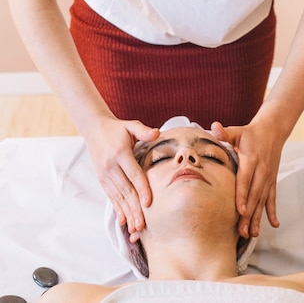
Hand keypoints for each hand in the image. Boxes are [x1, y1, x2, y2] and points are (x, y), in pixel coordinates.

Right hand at [85, 117, 158, 241]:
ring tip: (135, 228)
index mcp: (120, 153)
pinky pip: (111, 197)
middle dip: (134, 208)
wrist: (94, 129)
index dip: (142, 189)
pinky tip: (123, 221)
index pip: (133, 174)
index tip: (149, 203)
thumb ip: (143, 130)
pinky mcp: (102, 180)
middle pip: (125, 190)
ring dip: (127, 213)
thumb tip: (157, 133)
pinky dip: (118, 210)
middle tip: (143, 224)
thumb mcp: (130, 126)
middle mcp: (110, 166)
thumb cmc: (117, 129)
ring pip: (118, 197)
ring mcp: (104, 175)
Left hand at [211, 119, 280, 237]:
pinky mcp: (272, 180)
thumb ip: (225, 132)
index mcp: (251, 159)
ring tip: (253, 234)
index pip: (245, 180)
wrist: (273, 130)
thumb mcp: (237, 130)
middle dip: (248, 214)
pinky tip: (274, 224)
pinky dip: (273, 211)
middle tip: (242, 232)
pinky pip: (272, 197)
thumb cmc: (250, 132)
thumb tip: (214, 126)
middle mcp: (262, 170)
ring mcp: (268, 177)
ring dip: (258, 217)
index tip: (239, 210)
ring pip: (263, 200)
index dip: (242, 195)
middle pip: (254, 195)